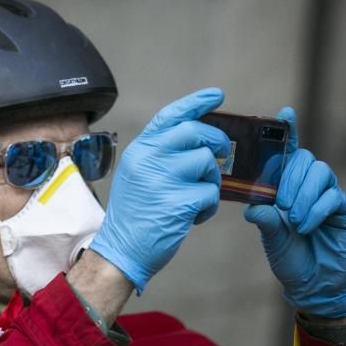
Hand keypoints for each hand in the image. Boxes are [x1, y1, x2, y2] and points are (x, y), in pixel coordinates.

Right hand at [90, 88, 229, 293]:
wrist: (121, 250)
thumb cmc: (134, 215)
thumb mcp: (137, 174)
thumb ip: (160, 154)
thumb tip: (198, 141)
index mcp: (140, 150)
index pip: (170, 115)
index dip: (196, 102)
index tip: (216, 95)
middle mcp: (149, 159)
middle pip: (195, 132)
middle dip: (216, 141)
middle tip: (223, 153)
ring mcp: (163, 180)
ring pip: (207, 162)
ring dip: (212, 180)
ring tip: (197, 198)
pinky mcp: (179, 202)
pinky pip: (211, 193)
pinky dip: (209, 207)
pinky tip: (194, 216)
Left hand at [243, 107, 345, 317]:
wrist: (315, 284)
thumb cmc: (291, 256)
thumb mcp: (271, 237)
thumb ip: (265, 219)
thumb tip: (252, 207)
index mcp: (287, 185)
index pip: (289, 152)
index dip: (288, 131)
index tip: (285, 112)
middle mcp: (309, 185)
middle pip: (305, 159)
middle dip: (290, 177)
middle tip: (281, 203)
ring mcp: (329, 195)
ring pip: (321, 172)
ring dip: (303, 194)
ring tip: (294, 219)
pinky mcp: (345, 209)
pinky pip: (333, 196)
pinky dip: (317, 209)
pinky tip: (307, 225)